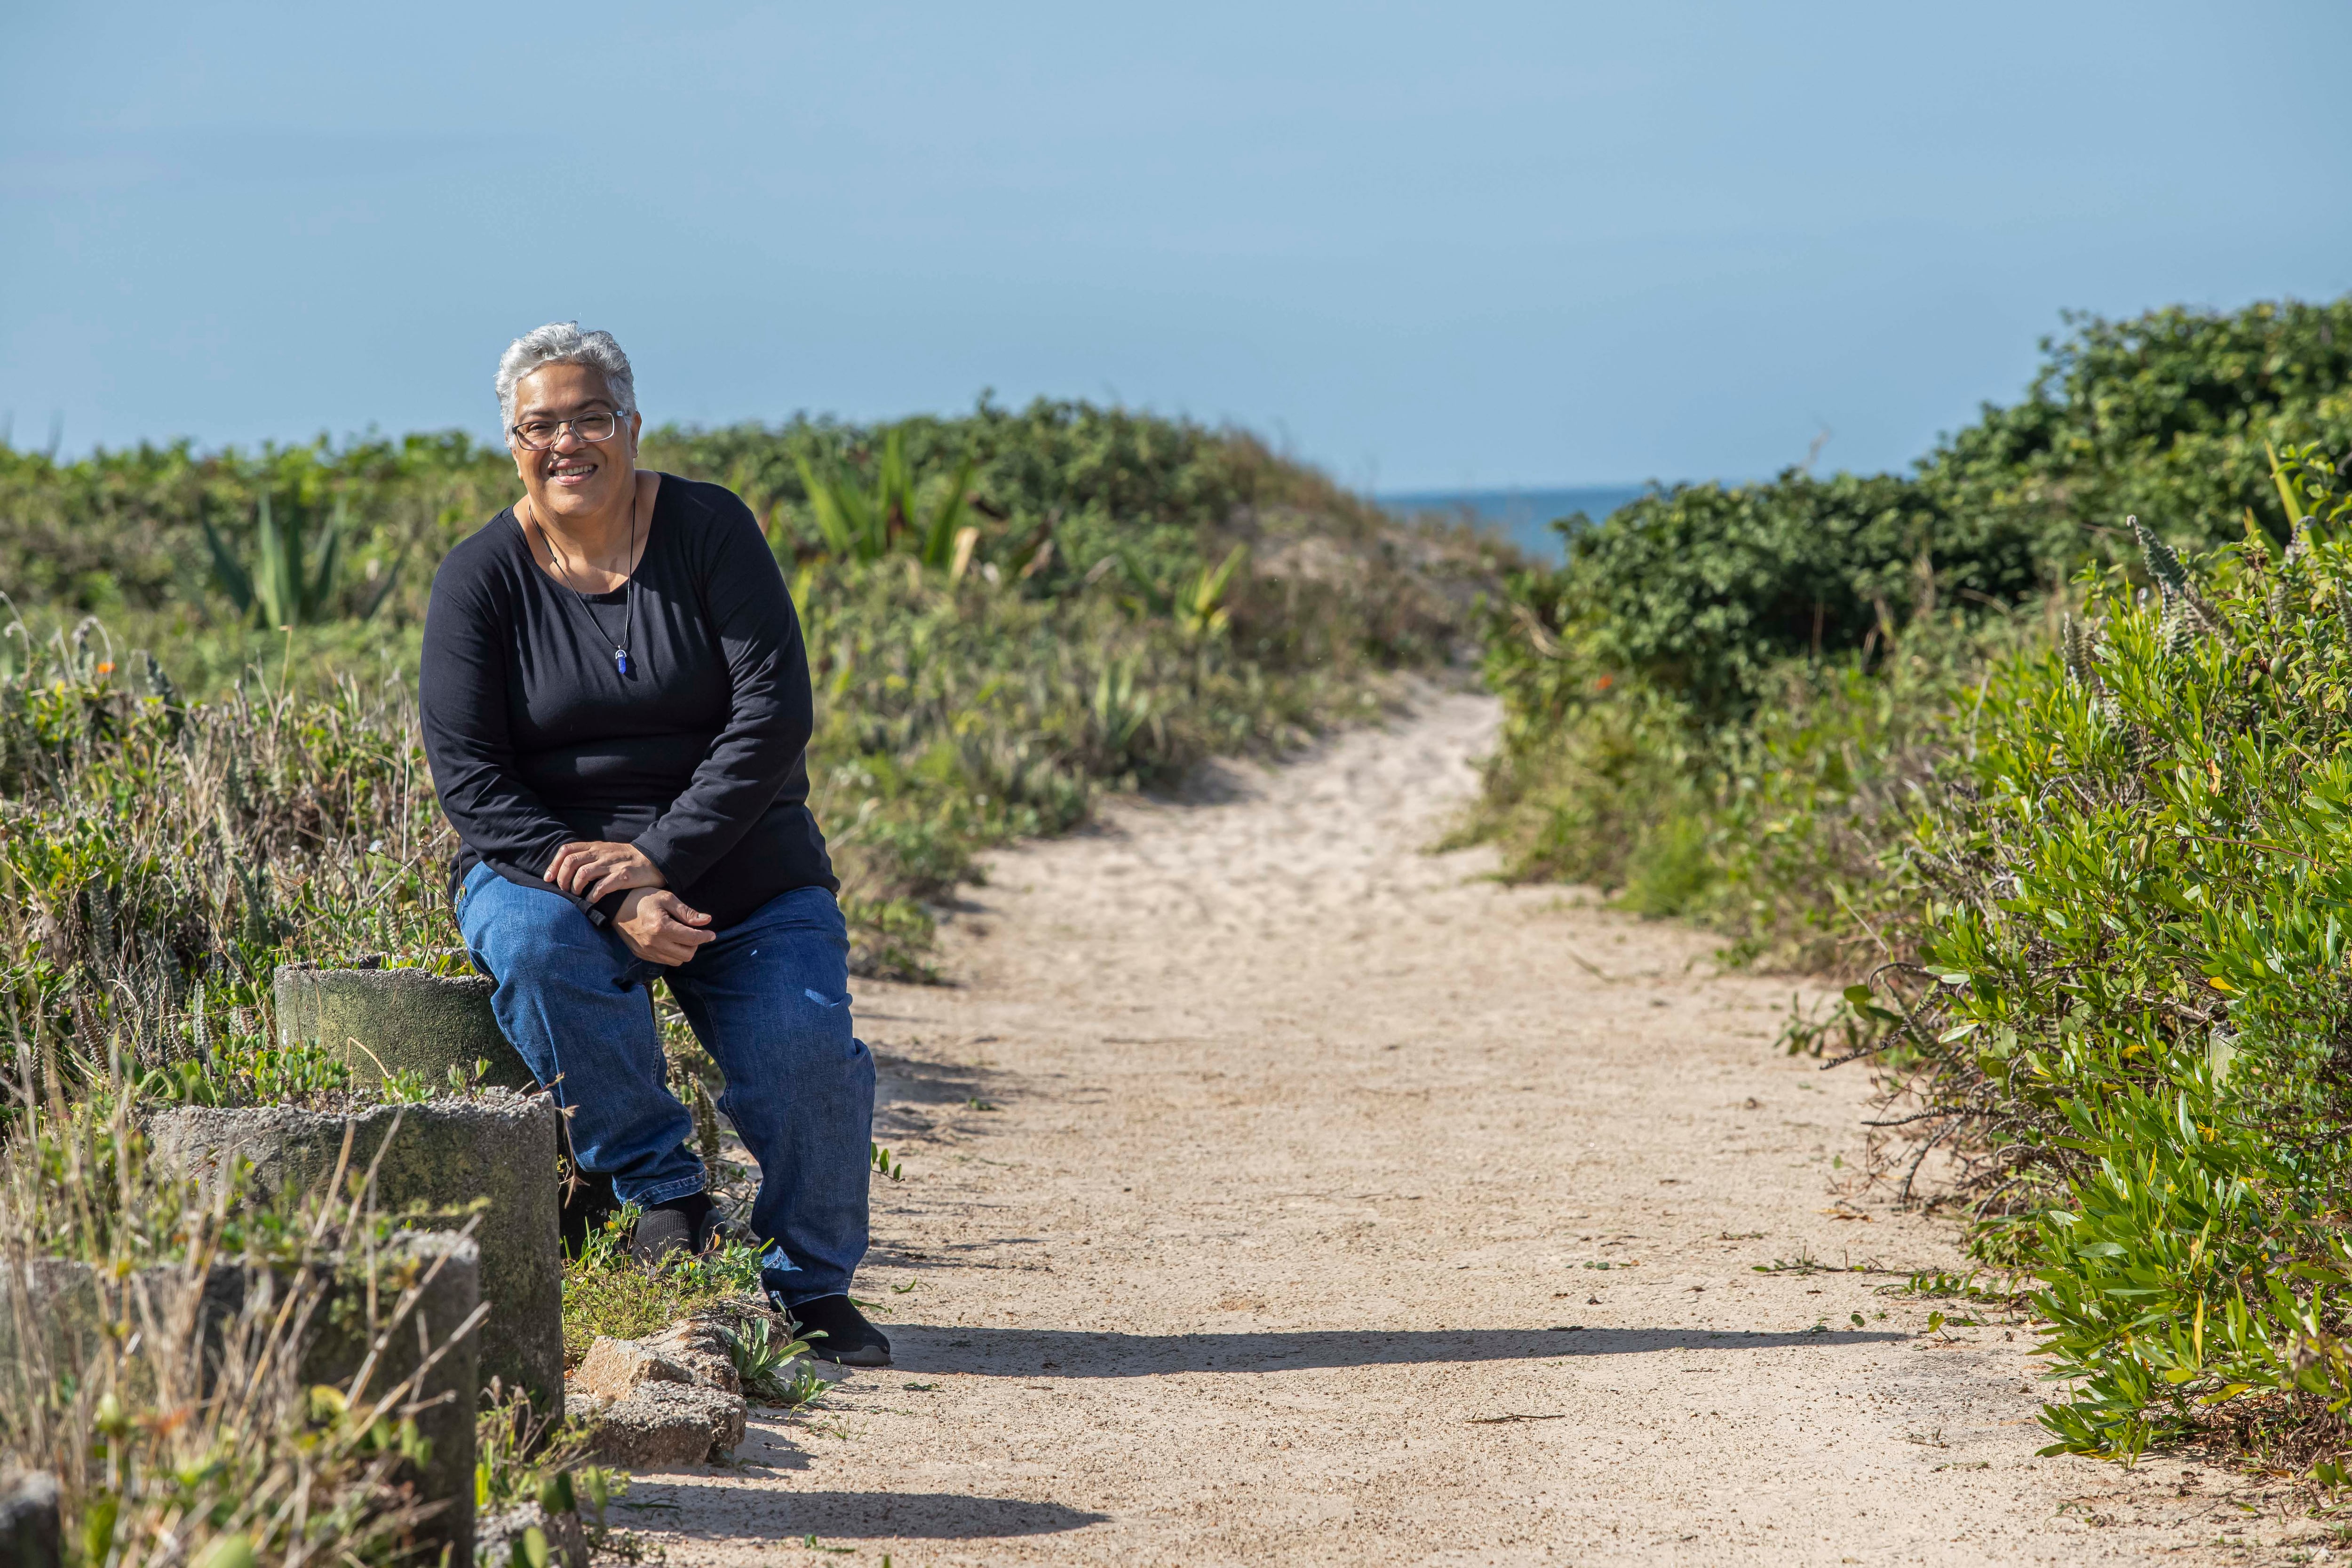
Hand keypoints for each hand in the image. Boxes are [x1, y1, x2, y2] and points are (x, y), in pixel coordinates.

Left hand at [546, 840, 664, 900]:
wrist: (653, 860)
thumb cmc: (625, 859)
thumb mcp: (605, 851)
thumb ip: (588, 856)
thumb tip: (565, 869)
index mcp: (595, 847)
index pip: (567, 850)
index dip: (554, 864)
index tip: (549, 878)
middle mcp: (601, 853)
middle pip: (571, 862)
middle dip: (562, 878)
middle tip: (564, 890)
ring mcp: (612, 864)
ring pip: (583, 873)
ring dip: (575, 887)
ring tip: (577, 895)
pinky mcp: (623, 876)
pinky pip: (601, 887)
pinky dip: (592, 896)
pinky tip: (591, 901)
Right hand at [614, 889, 714, 965]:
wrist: (616, 907)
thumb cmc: (643, 898)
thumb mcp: (666, 898)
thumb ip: (687, 912)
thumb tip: (706, 921)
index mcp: (661, 928)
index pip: (692, 939)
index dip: (705, 936)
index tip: (711, 933)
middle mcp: (654, 943)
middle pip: (687, 954)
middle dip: (696, 944)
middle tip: (695, 933)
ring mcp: (647, 952)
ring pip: (677, 961)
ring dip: (684, 950)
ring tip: (682, 936)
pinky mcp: (642, 955)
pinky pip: (665, 961)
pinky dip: (673, 954)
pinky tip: (671, 941)